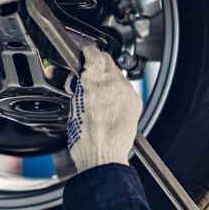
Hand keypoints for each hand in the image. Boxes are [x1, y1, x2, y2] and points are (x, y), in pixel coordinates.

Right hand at [66, 45, 142, 172]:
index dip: (87, 52)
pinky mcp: (135, 102)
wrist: (103, 157)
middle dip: (97, 65)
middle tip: (87, 77)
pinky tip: (108, 104)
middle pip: (107, 61)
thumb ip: (79, 87)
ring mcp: (127, 92)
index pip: (93, 53)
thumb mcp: (73, 106)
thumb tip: (80, 79)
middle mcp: (114, 83)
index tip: (84, 54)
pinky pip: (125, 88)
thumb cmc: (86, 139)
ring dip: (107, 79)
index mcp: (94, 81)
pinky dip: (117, 91)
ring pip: (117, 75)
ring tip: (97, 95)